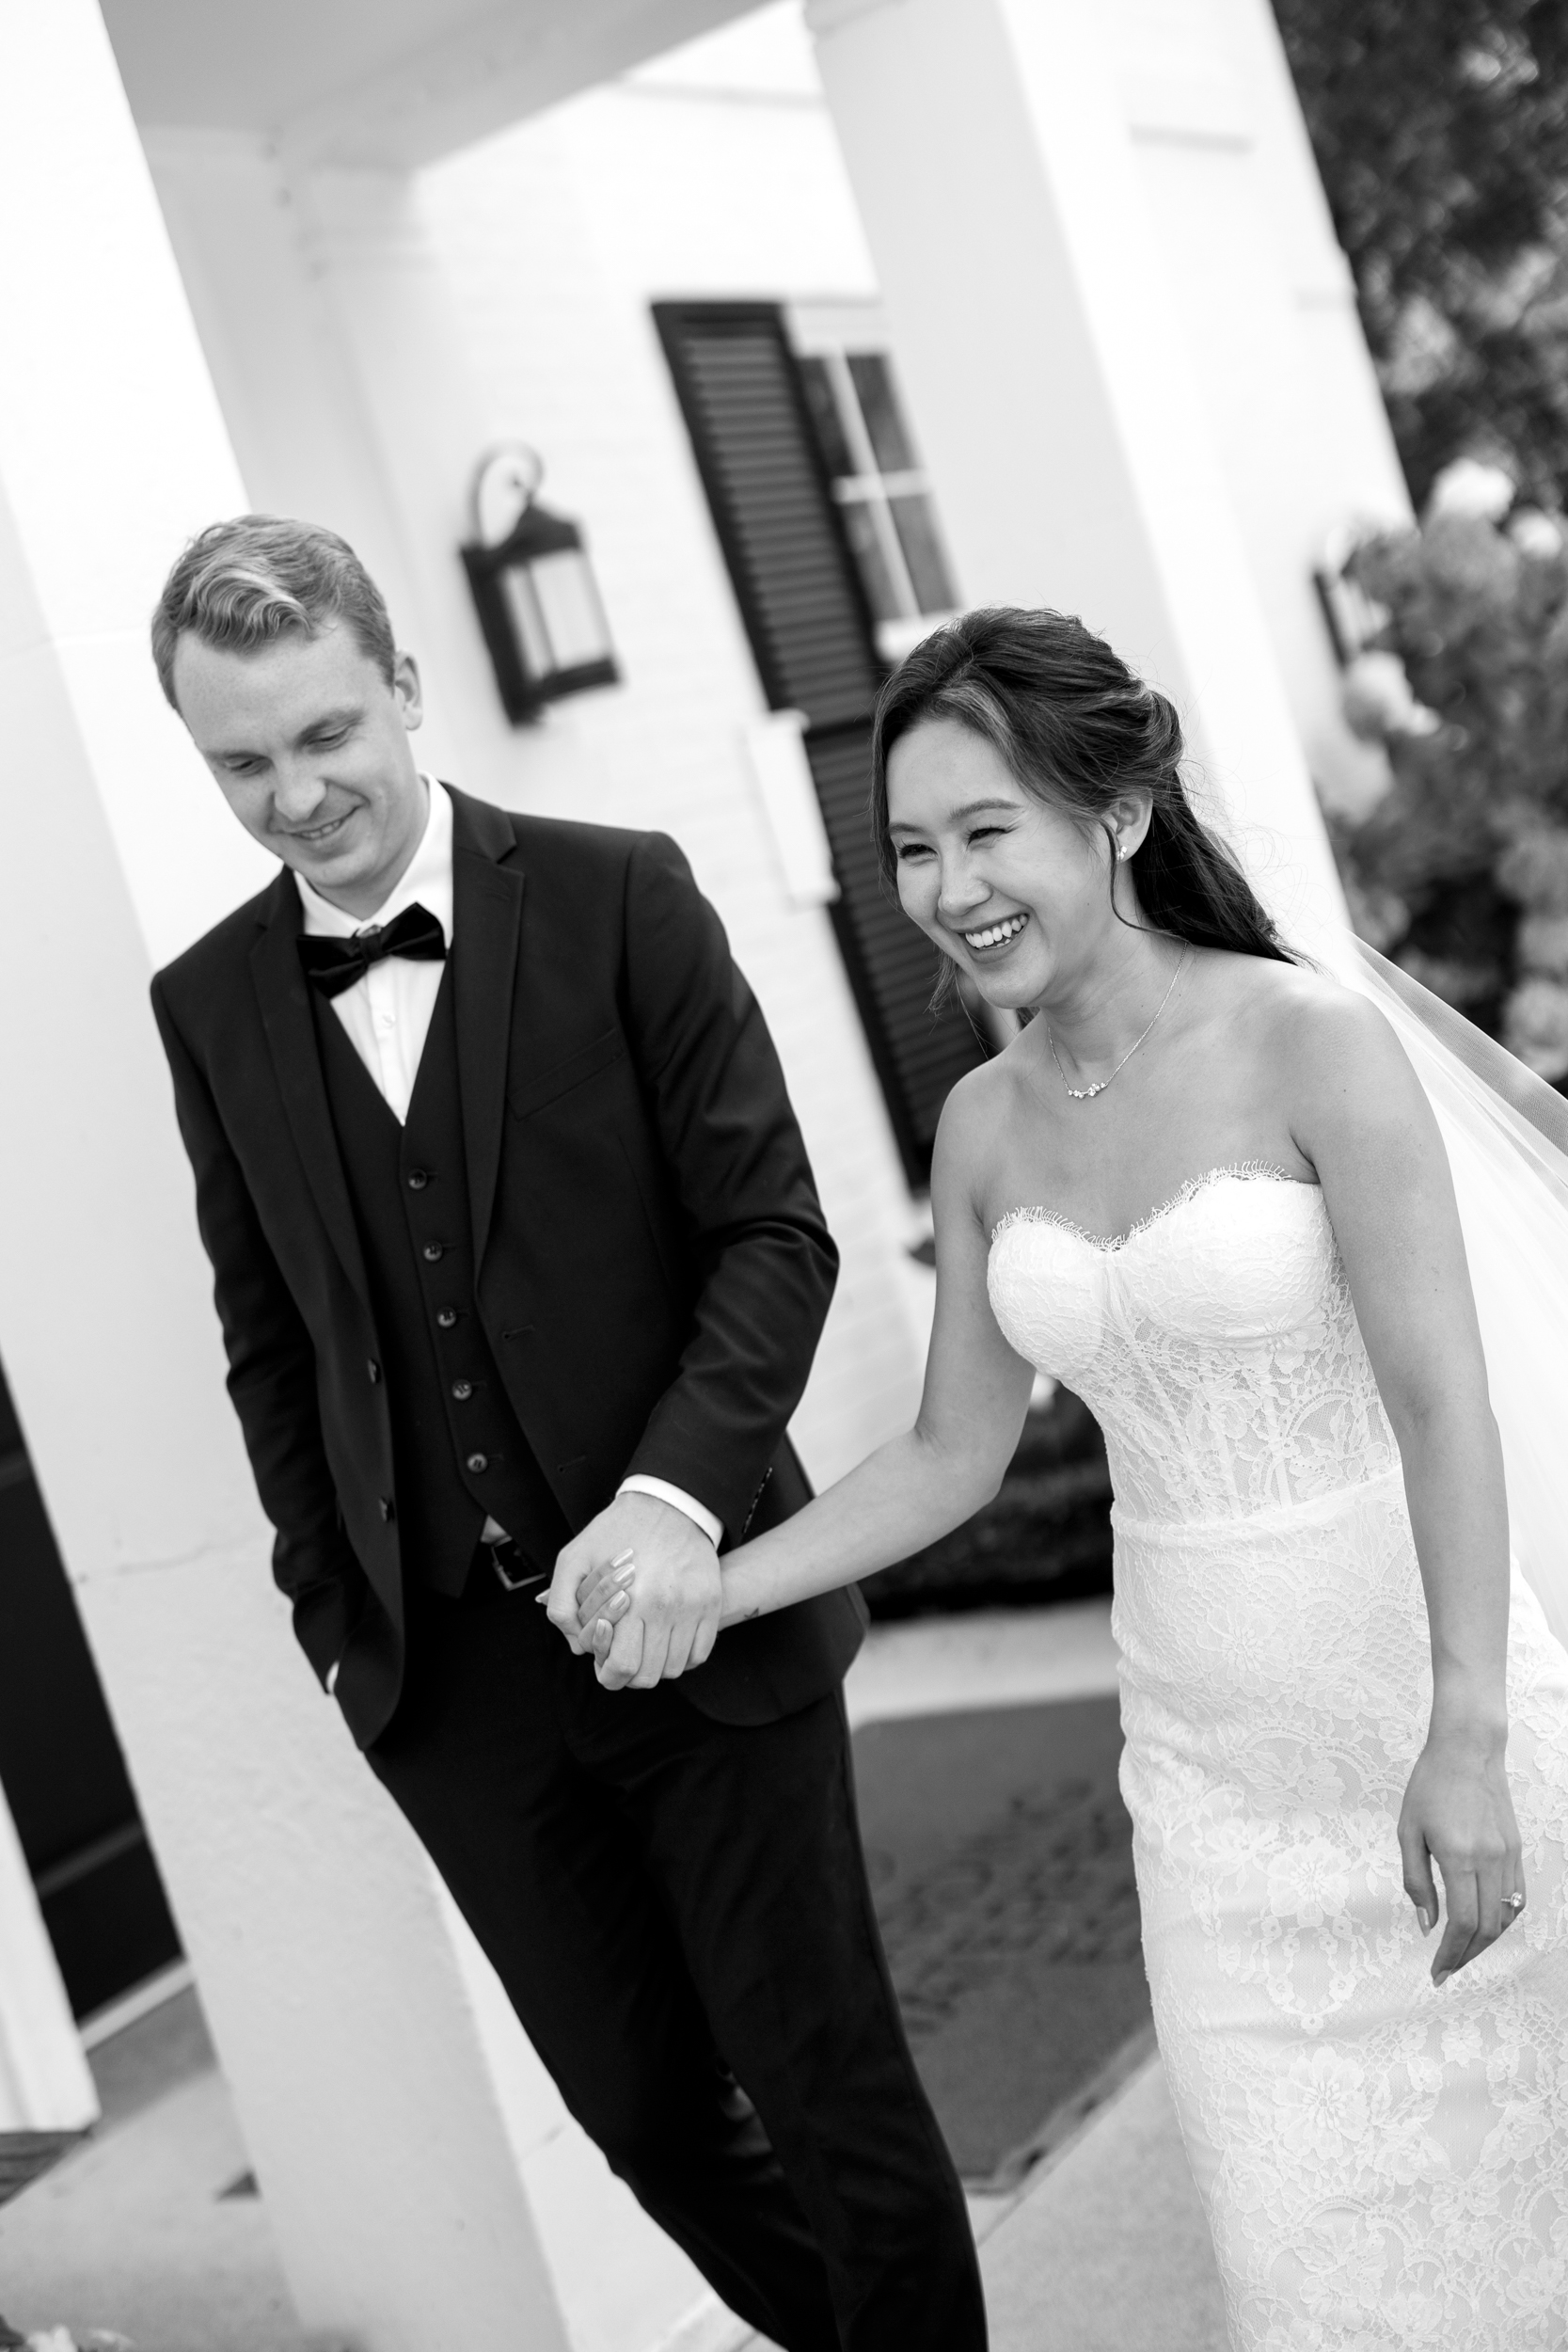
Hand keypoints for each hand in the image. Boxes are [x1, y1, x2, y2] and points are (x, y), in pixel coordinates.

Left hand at [543, 1493, 721, 1688]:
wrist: (667, 1504)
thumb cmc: (617, 1531)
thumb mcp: (574, 1558)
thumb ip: (563, 1604)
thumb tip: (577, 1646)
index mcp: (632, 1599)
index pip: (623, 1667)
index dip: (610, 1676)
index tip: (606, 1667)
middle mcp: (667, 1607)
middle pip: (650, 1675)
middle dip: (631, 1673)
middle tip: (624, 1653)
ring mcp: (694, 1607)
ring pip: (675, 1668)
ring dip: (656, 1665)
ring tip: (645, 1643)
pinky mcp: (711, 1603)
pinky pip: (699, 1653)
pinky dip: (682, 1656)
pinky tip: (667, 1638)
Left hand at [1398, 1721, 1523, 1984]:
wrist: (1468, 1750)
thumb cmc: (1429, 1786)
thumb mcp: (1408, 1831)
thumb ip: (1416, 1881)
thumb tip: (1427, 1925)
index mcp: (1459, 1857)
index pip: (1461, 1922)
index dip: (1451, 1954)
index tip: (1437, 1973)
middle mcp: (1490, 1861)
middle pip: (1486, 1928)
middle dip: (1465, 1955)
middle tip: (1446, 1970)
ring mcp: (1507, 1857)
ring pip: (1505, 1917)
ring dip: (1484, 1941)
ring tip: (1461, 1951)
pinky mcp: (1516, 1850)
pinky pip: (1516, 1898)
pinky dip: (1502, 1920)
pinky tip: (1484, 1925)